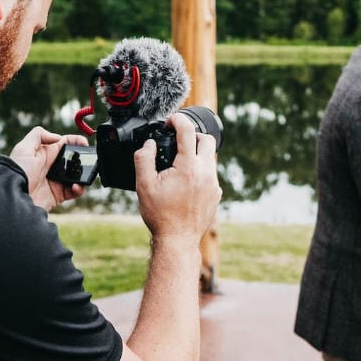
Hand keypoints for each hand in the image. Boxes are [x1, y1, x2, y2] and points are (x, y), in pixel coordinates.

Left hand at [8, 126, 87, 210]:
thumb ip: (39, 135)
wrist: (13, 196)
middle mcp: (52, 166)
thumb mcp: (24, 148)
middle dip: (83, 159)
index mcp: (46, 153)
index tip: (85, 143)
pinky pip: (74, 192)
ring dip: (83, 175)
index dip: (76, 141)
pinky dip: (79, 189)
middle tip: (89, 160)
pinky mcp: (58, 195)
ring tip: (83, 176)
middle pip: (73, 160)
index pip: (65, 144)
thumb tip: (58, 137)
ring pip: (76, 176)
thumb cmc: (17, 171)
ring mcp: (56, 181)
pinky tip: (76, 187)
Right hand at [134, 113, 221, 243]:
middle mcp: (206, 172)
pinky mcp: (216, 194)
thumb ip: (144, 159)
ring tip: (179, 162)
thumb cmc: (160, 215)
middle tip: (177, 140)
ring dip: (196, 153)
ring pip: (210, 157)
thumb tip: (148, 144)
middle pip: (206, 140)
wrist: (178, 239)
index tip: (170, 121)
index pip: (187, 131)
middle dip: (192, 135)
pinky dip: (200, 170)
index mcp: (188, 166)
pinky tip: (186, 181)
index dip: (177, 120)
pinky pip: (211, 173)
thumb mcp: (144, 185)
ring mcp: (213, 183)